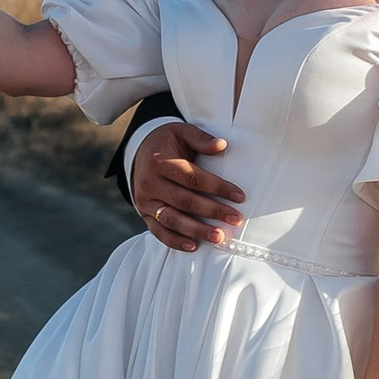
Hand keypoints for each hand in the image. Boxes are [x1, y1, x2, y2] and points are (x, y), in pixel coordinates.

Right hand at [131, 120, 245, 251]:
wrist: (138, 151)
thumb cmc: (167, 141)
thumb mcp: (181, 131)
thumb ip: (201, 138)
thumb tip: (222, 145)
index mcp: (160, 162)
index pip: (193, 178)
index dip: (217, 187)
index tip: (239, 196)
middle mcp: (150, 183)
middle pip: (185, 201)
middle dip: (212, 211)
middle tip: (235, 219)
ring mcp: (145, 201)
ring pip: (172, 219)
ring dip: (196, 230)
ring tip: (218, 237)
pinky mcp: (144, 214)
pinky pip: (158, 231)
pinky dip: (174, 241)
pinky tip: (193, 246)